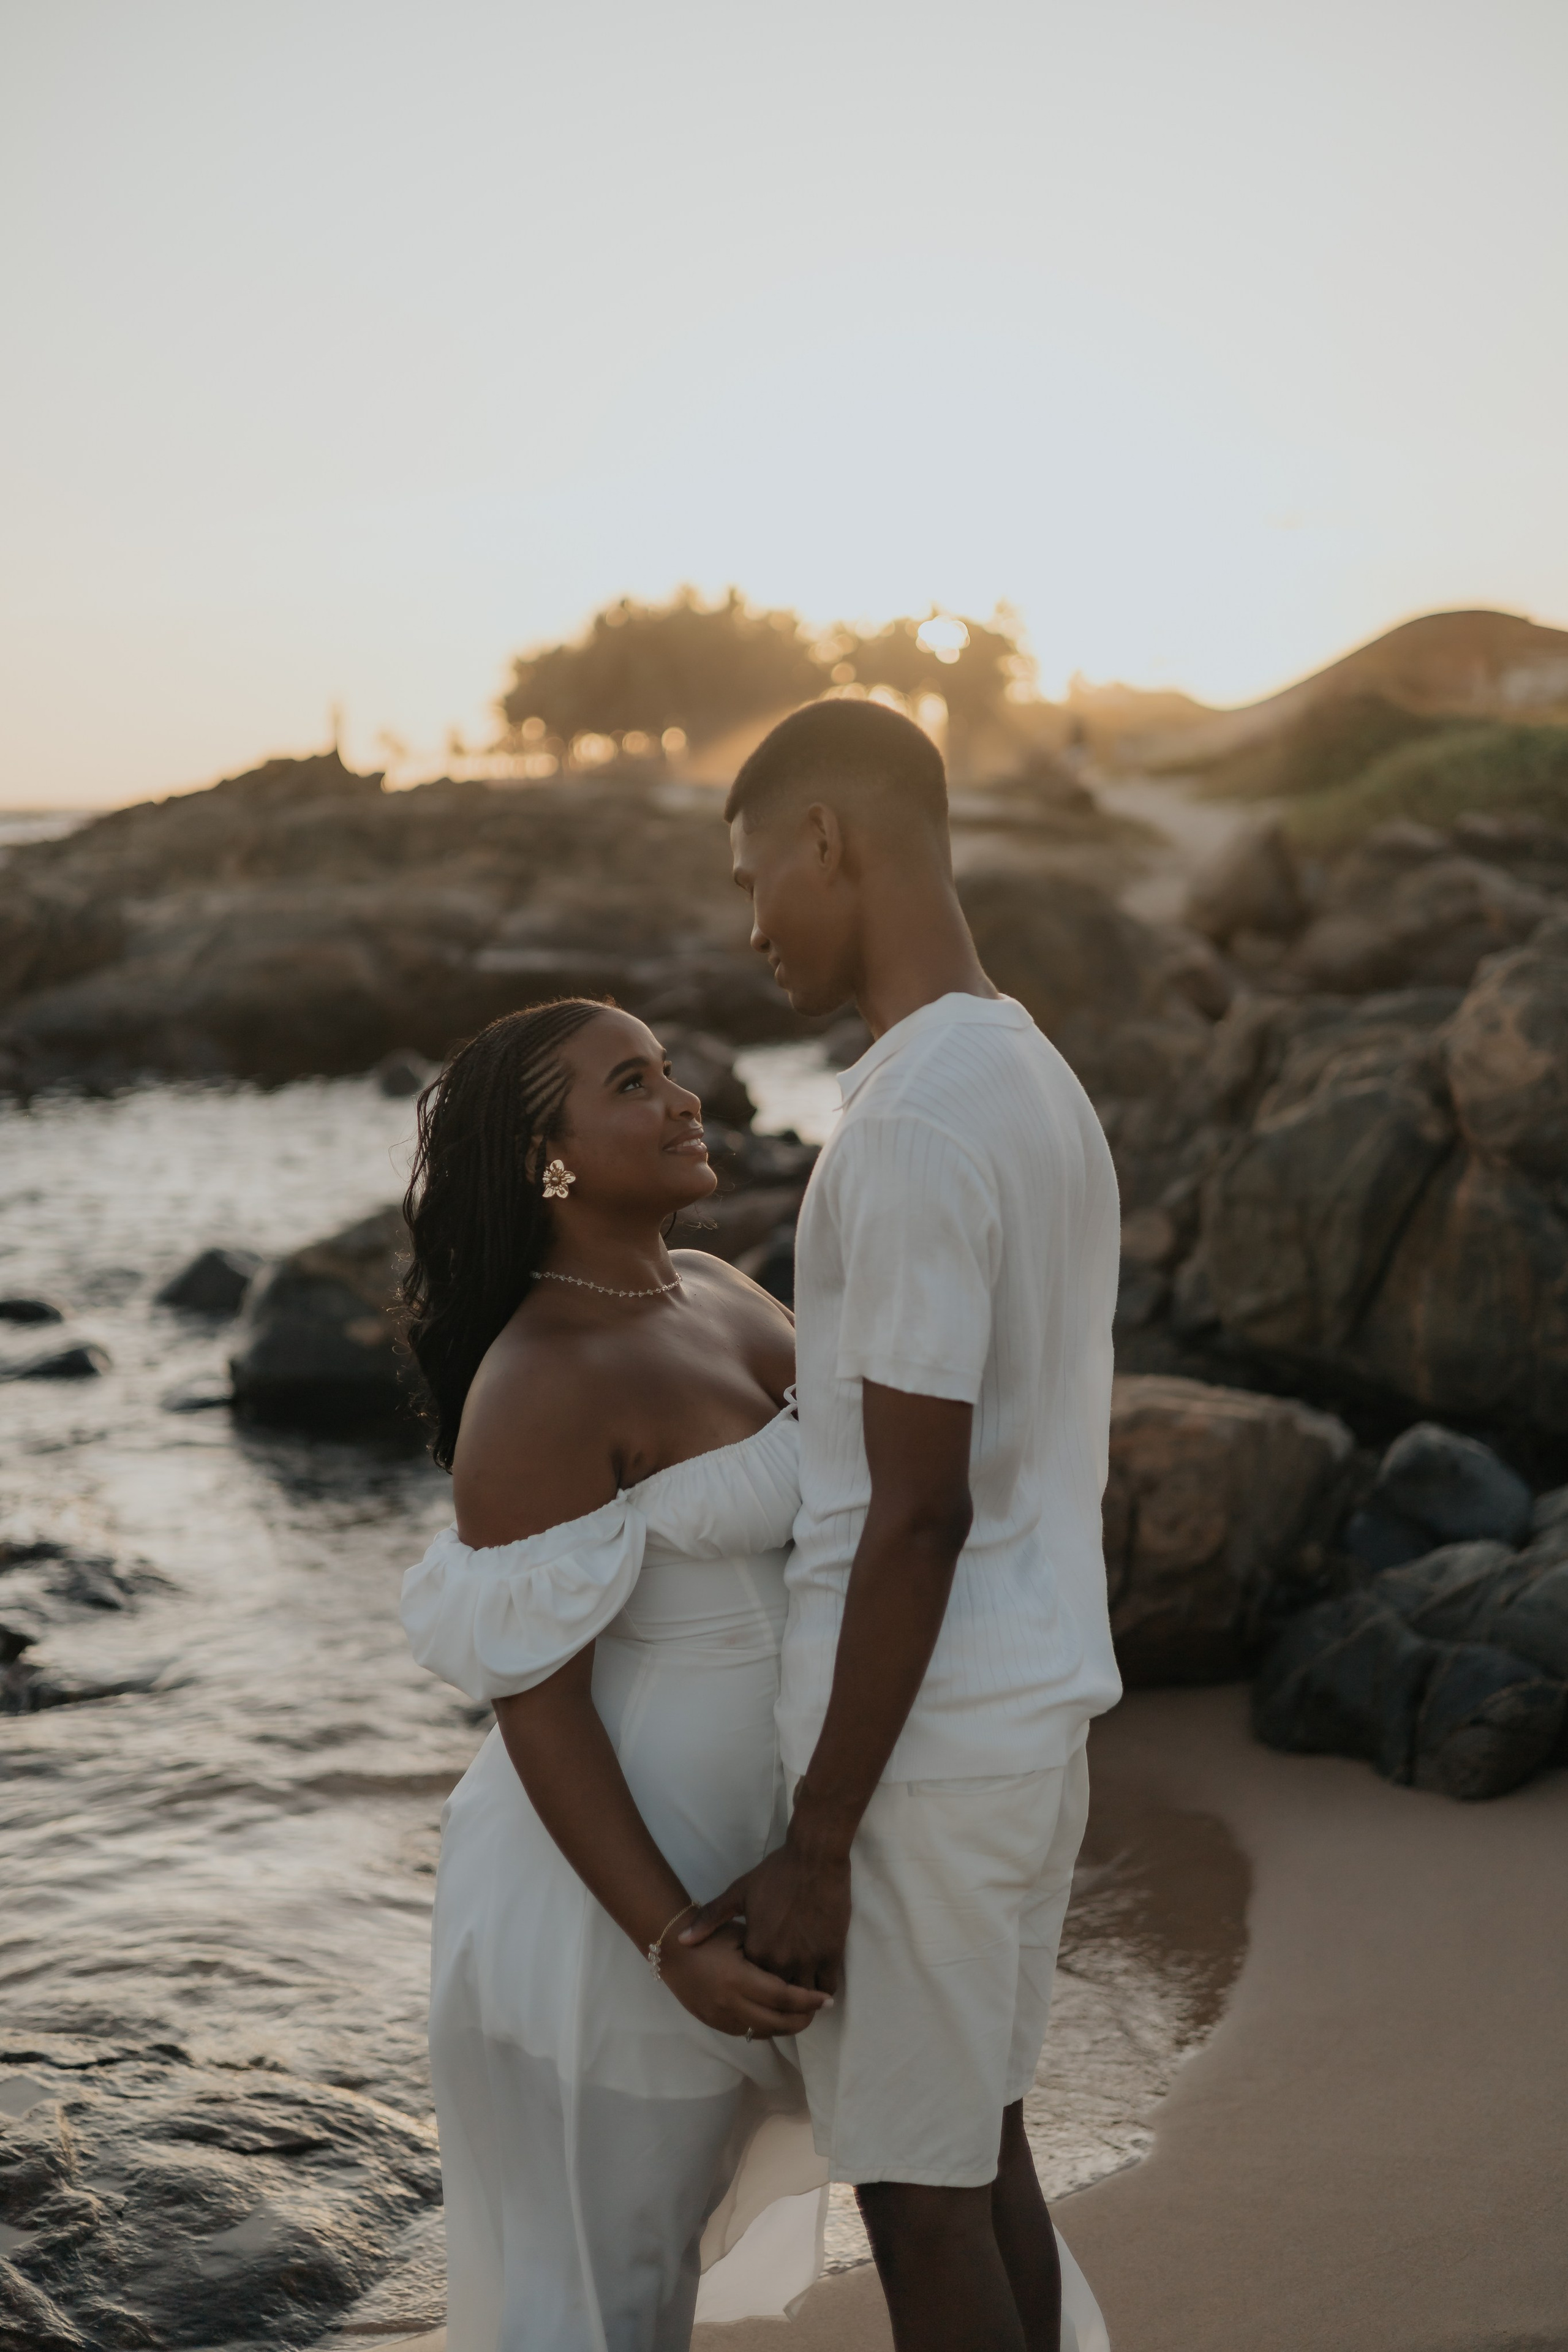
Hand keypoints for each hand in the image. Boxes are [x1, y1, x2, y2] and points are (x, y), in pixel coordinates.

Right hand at [659, 1921, 830, 2038]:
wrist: (670, 1950)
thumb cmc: (710, 1936)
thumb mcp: (740, 1934)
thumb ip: (767, 1953)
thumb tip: (796, 1969)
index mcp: (738, 1979)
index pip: (782, 1997)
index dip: (808, 2000)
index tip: (827, 1999)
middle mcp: (730, 2004)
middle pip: (777, 2022)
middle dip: (802, 2019)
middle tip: (819, 2010)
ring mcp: (720, 2017)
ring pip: (763, 2032)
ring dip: (786, 2027)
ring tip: (802, 2014)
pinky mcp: (713, 2023)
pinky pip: (747, 2032)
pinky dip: (766, 2027)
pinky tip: (777, 2016)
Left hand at [680, 1840, 850, 1995]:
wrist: (814, 1857)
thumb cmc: (776, 1873)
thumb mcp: (739, 1892)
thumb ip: (710, 1919)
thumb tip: (682, 1941)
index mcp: (756, 1948)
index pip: (751, 1982)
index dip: (754, 1981)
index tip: (755, 1980)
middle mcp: (780, 1960)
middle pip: (777, 1994)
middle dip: (776, 1995)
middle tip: (778, 1993)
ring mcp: (808, 1959)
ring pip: (803, 1996)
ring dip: (802, 1996)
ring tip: (800, 1992)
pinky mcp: (831, 1954)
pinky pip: (827, 1986)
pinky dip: (823, 1989)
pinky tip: (819, 1981)